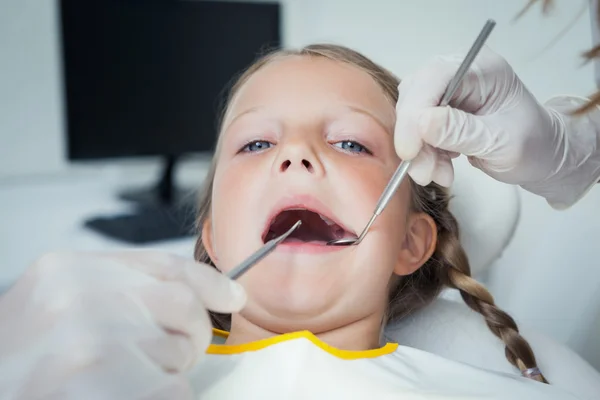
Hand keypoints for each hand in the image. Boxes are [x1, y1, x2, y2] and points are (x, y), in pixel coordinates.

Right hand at [0, 251, 244, 398]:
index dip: (209, 282)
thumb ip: (125, 290)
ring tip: (122, 379)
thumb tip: (222, 294)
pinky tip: (123, 394)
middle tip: (160, 355)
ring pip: (179, 356)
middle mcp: (76, 301)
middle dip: (188, 336)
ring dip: (166, 373)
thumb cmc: (27, 358)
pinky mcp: (95, 392)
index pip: (164, 265)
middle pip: (183, 307)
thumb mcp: (62, 304)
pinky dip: (161, 395)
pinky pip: (171, 391)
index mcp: (67, 271)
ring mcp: (86, 348)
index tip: (233, 296)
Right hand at [394, 47, 599, 208]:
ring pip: (412, 117)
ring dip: (419, 151)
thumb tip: (421, 123)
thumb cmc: (534, 144)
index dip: (414, 112)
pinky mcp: (440, 112)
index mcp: (482, 68)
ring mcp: (448, 92)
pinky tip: (441, 169)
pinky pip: (417, 132)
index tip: (409, 150)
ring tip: (438, 174)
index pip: (433, 78)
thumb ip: (461, 131)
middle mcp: (460, 73)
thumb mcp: (501, 142)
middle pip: (416, 96)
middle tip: (423, 171)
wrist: (543, 156)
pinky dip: (423, 155)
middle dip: (414, 137)